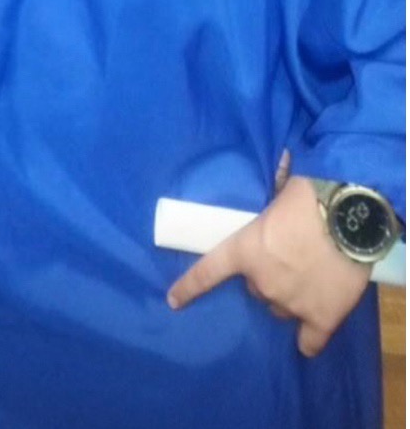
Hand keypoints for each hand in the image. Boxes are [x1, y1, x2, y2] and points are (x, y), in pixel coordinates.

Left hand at [166, 175, 370, 355]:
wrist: (349, 217)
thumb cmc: (310, 196)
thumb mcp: (277, 196)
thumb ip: (269, 211)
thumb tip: (271, 181)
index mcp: (244, 250)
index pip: (208, 272)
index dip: (189, 288)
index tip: (174, 301)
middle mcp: (261, 282)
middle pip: (257, 289)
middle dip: (267, 277)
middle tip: (289, 259)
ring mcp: (291, 303)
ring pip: (282, 308)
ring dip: (290, 296)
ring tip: (311, 277)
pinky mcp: (322, 317)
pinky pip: (310, 340)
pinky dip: (310, 338)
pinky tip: (312, 331)